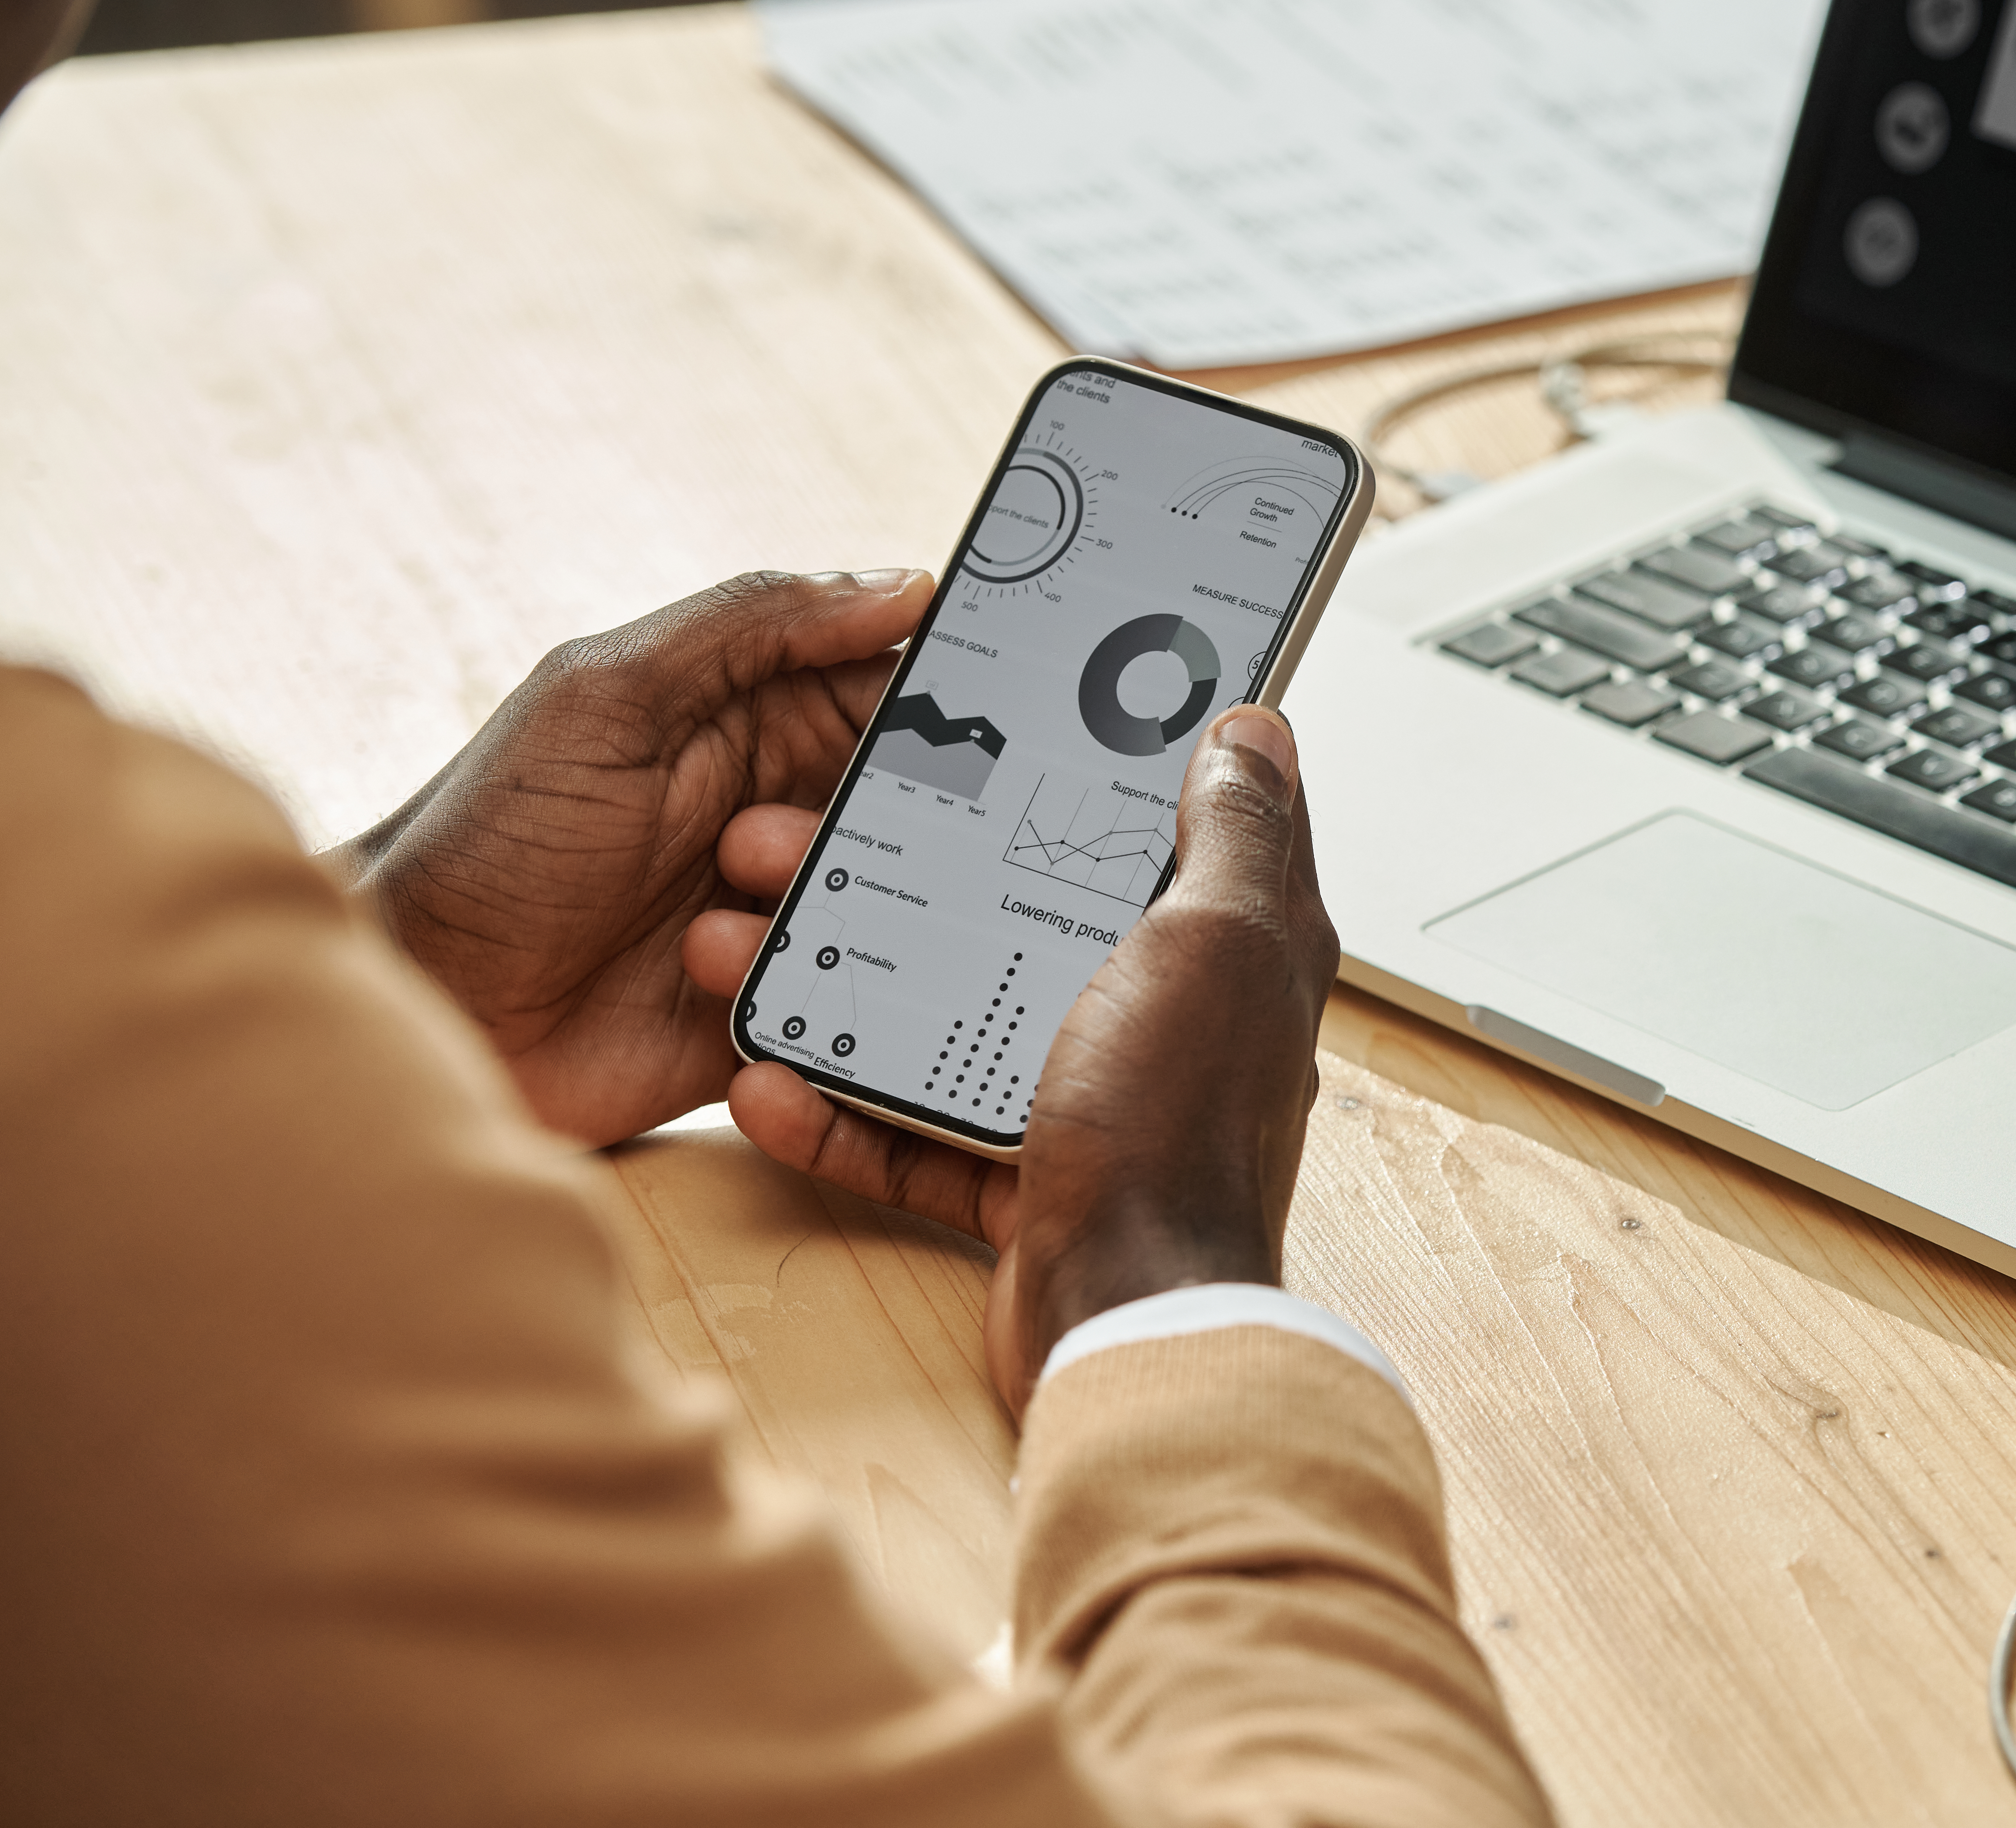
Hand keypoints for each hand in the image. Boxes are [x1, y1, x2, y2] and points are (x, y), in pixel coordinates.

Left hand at [330, 569, 931, 1148]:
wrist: (419, 1005)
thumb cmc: (487, 836)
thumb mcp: (604, 698)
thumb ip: (752, 624)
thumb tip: (903, 583)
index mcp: (755, 720)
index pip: (893, 691)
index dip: (948, 704)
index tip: (989, 717)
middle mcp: (784, 812)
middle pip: (917, 811)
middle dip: (886, 827)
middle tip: (772, 839)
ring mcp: (783, 914)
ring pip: (896, 914)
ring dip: (815, 912)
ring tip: (706, 920)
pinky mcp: (777, 1012)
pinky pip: (859, 1013)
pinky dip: (823, 1004)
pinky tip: (716, 984)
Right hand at [686, 708, 1336, 1413]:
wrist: (1132, 1316)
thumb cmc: (1179, 1129)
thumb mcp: (1218, 942)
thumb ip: (1236, 836)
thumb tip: (1257, 726)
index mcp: (1239, 948)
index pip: (1205, 819)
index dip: (1149, 751)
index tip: (1062, 700)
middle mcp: (1175, 1017)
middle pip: (1043, 912)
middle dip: (936, 871)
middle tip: (826, 829)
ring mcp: (1096, 1097)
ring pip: (961, 1017)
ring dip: (857, 990)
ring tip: (757, 954)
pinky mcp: (1027, 1178)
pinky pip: (921, 1134)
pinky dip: (846, 1115)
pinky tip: (771, 1084)